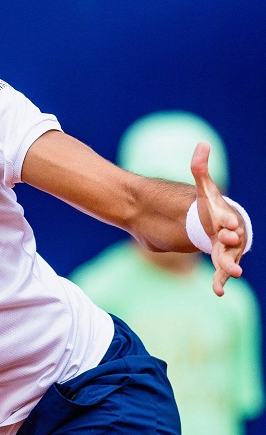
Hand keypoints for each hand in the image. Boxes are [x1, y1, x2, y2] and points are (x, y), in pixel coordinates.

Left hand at [191, 141, 246, 295]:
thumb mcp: (203, 190)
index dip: (228, 221)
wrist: (213, 226)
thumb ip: (201, 169)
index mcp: (224, 216)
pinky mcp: (219, 261)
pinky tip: (219, 291)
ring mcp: (225, 250)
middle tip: (229, 243)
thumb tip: (203, 143)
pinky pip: (221, 272)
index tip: (227, 224)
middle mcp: (229, 235)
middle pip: (231, 240)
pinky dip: (221, 281)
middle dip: (231, 243)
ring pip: (229, 258)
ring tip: (233, 275)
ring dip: (230, 266)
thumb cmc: (210, 207)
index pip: (227, 218)